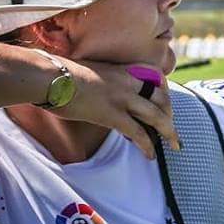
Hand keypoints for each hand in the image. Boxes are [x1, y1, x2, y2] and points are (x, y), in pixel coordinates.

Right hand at [49, 57, 180, 158]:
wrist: (50, 77)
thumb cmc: (62, 75)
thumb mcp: (94, 72)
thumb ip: (107, 81)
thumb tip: (105, 93)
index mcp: (125, 69)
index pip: (157, 78)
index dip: (165, 94)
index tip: (167, 106)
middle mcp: (129, 81)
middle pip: (162, 99)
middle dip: (170, 116)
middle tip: (173, 130)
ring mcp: (123, 97)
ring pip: (156, 116)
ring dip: (168, 132)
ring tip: (173, 145)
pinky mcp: (112, 114)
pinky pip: (137, 132)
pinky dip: (147, 145)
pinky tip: (150, 155)